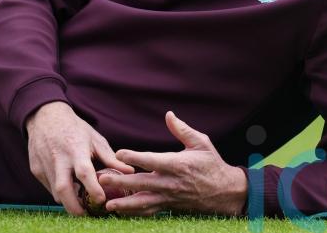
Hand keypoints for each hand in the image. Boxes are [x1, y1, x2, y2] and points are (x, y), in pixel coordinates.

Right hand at [25, 101, 133, 215]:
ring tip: (80, 203)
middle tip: (86, 214)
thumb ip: (110, 157)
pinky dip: (59, 192)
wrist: (45, 117)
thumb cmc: (75, 128)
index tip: (101, 200)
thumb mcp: (95, 139)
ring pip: (55, 192)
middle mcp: (58, 158)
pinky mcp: (36, 170)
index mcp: (75, 149)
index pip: (84, 172)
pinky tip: (69, 190)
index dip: (93, 188)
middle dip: (74, 206)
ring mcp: (44, 165)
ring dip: (67, 200)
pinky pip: (49, 187)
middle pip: (63, 189)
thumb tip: (129, 171)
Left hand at [100, 111, 247, 215]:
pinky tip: (122, 211)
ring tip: (108, 204)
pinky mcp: (169, 205)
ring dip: (125, 204)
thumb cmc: (212, 163)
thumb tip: (169, 115)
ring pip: (144, 202)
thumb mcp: (201, 142)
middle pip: (142, 183)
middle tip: (102, 178)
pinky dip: (135, 212)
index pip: (152, 161)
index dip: (134, 157)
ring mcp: (169, 197)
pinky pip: (150, 210)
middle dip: (121, 182)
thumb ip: (183, 129)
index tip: (119, 153)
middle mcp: (172, 183)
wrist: (224, 191)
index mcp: (178, 164)